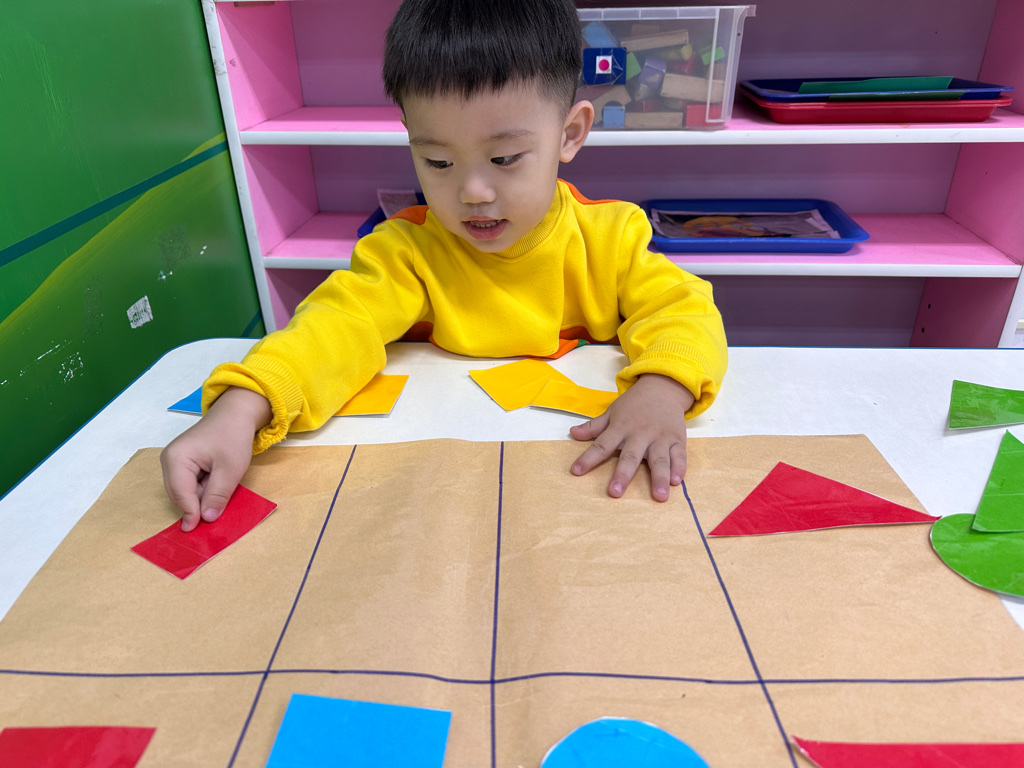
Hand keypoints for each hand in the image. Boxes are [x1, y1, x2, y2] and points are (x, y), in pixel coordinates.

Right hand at [160, 387, 271, 530]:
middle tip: (217, 511)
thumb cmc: (233, 437)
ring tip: (221, 487)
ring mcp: (174, 461)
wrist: (235, 414)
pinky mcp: (182, 463)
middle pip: (180, 494)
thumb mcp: (230, 469)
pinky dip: (203, 489)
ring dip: (202, 496)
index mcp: (176, 458)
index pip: (181, 494)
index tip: (200, 530)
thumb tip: (206, 519)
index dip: (192, 513)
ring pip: (185, 491)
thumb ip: (217, 495)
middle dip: (197, 504)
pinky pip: (189, 484)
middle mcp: (169, 460)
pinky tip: (217, 483)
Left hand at [569, 373, 694, 501]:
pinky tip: (677, 481)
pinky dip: (679, 468)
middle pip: (630, 456)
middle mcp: (640, 434)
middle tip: (615, 493)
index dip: (588, 458)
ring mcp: (660, 437)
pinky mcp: (677, 439)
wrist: (663, 388)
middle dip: (622, 475)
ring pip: (659, 459)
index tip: (576, 471)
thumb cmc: (634, 404)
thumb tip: (572, 433)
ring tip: (659, 496)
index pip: (601, 445)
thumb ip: (594, 426)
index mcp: (621, 427)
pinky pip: (679, 455)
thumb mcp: (612, 412)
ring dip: (659, 477)